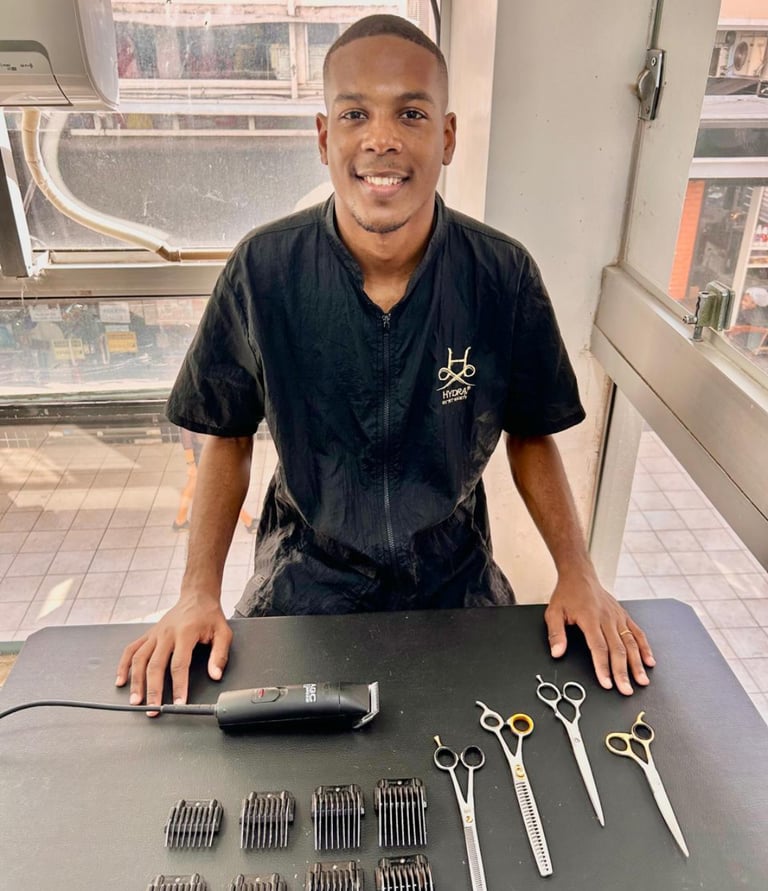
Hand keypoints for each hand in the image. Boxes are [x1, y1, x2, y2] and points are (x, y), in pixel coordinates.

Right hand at [114, 596, 232, 714]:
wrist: (196, 597)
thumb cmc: (209, 616)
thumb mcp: (223, 632)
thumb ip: (220, 655)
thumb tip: (215, 675)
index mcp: (185, 633)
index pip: (179, 665)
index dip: (179, 686)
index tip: (178, 703)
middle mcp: (166, 634)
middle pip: (155, 665)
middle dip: (153, 690)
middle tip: (153, 709)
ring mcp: (154, 634)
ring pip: (139, 659)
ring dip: (135, 681)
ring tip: (135, 701)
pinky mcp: (148, 634)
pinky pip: (131, 650)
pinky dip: (123, 666)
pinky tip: (121, 680)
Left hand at [544, 572, 654, 694]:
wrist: (580, 575)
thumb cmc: (567, 594)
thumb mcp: (553, 612)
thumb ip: (556, 633)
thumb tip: (557, 653)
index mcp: (589, 618)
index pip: (599, 647)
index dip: (603, 667)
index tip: (607, 683)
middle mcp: (607, 618)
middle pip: (618, 649)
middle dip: (623, 672)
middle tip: (626, 690)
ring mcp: (618, 617)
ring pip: (631, 643)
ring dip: (637, 663)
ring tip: (642, 681)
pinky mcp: (624, 615)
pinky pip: (637, 632)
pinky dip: (645, 647)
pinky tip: (649, 661)